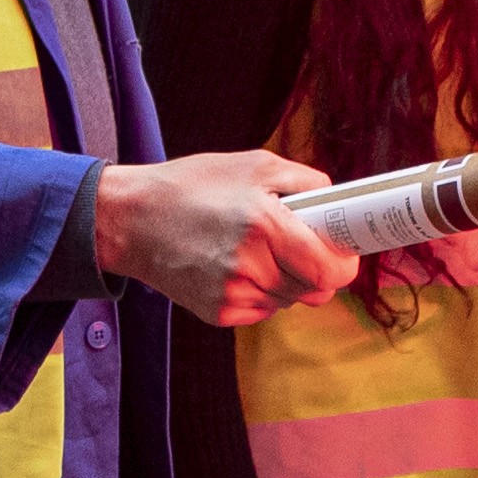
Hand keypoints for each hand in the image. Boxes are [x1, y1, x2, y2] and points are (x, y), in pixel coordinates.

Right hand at [91, 151, 356, 327]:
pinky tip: (235, 267)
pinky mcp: (219, 314)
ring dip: (286, 281)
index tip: (344, 252)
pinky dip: (261, 292)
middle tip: (296, 244)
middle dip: (315, 270)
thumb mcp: (254, 164)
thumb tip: (339, 203)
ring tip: (256, 250)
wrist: (132, 219)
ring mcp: (233, 295)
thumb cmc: (194, 185)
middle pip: (315, 290)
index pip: (329, 269)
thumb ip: (306, 181)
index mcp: (264, 225)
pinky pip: (263, 310)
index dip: (344, 263)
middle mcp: (250, 266)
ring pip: (290, 301)